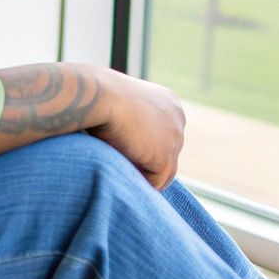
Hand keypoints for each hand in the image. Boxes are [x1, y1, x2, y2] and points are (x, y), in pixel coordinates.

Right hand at [85, 68, 185, 189]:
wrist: (100, 96)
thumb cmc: (101, 96)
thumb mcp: (123, 103)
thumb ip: (133, 120)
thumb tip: (126, 140)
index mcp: (169, 103)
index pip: (165, 135)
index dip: (147, 147)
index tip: (127, 152)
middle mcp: (178, 120)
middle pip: (168, 153)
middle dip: (148, 162)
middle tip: (123, 164)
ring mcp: (174, 140)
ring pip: (164, 171)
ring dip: (144, 175)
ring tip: (120, 172)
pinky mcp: (165, 158)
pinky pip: (155, 182)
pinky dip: (139, 182)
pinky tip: (120, 174)